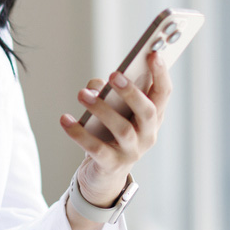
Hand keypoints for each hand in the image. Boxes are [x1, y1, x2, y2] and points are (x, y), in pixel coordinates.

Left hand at [58, 50, 172, 208]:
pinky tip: (65, 119)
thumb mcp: (113, 111)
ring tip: (82, 94)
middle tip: (114, 74)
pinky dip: (79, 133)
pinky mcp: (111, 165)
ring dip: (101, 109)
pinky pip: (96, 148)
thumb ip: (107, 93)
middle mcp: (148, 135)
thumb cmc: (110, 134)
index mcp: (153, 118)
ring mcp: (131, 152)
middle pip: (148, 112)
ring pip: (122, 129)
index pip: (164, 94)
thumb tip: (96, 86)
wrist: (104, 174)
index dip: (161, 74)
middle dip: (131, 92)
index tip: (153, 54)